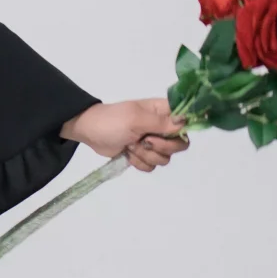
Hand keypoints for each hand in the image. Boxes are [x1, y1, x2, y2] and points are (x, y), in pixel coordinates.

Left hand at [62, 97, 188, 172]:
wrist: (90, 132)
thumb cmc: (112, 121)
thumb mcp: (136, 119)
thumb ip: (162, 122)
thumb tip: (186, 120)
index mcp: (162, 111)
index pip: (186, 120)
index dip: (182, 129)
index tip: (169, 133)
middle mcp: (161, 127)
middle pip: (180, 144)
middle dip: (161, 147)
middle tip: (144, 141)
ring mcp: (153, 142)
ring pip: (165, 158)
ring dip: (146, 155)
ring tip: (131, 145)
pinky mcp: (143, 155)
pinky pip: (152, 166)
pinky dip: (139, 162)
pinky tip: (128, 153)